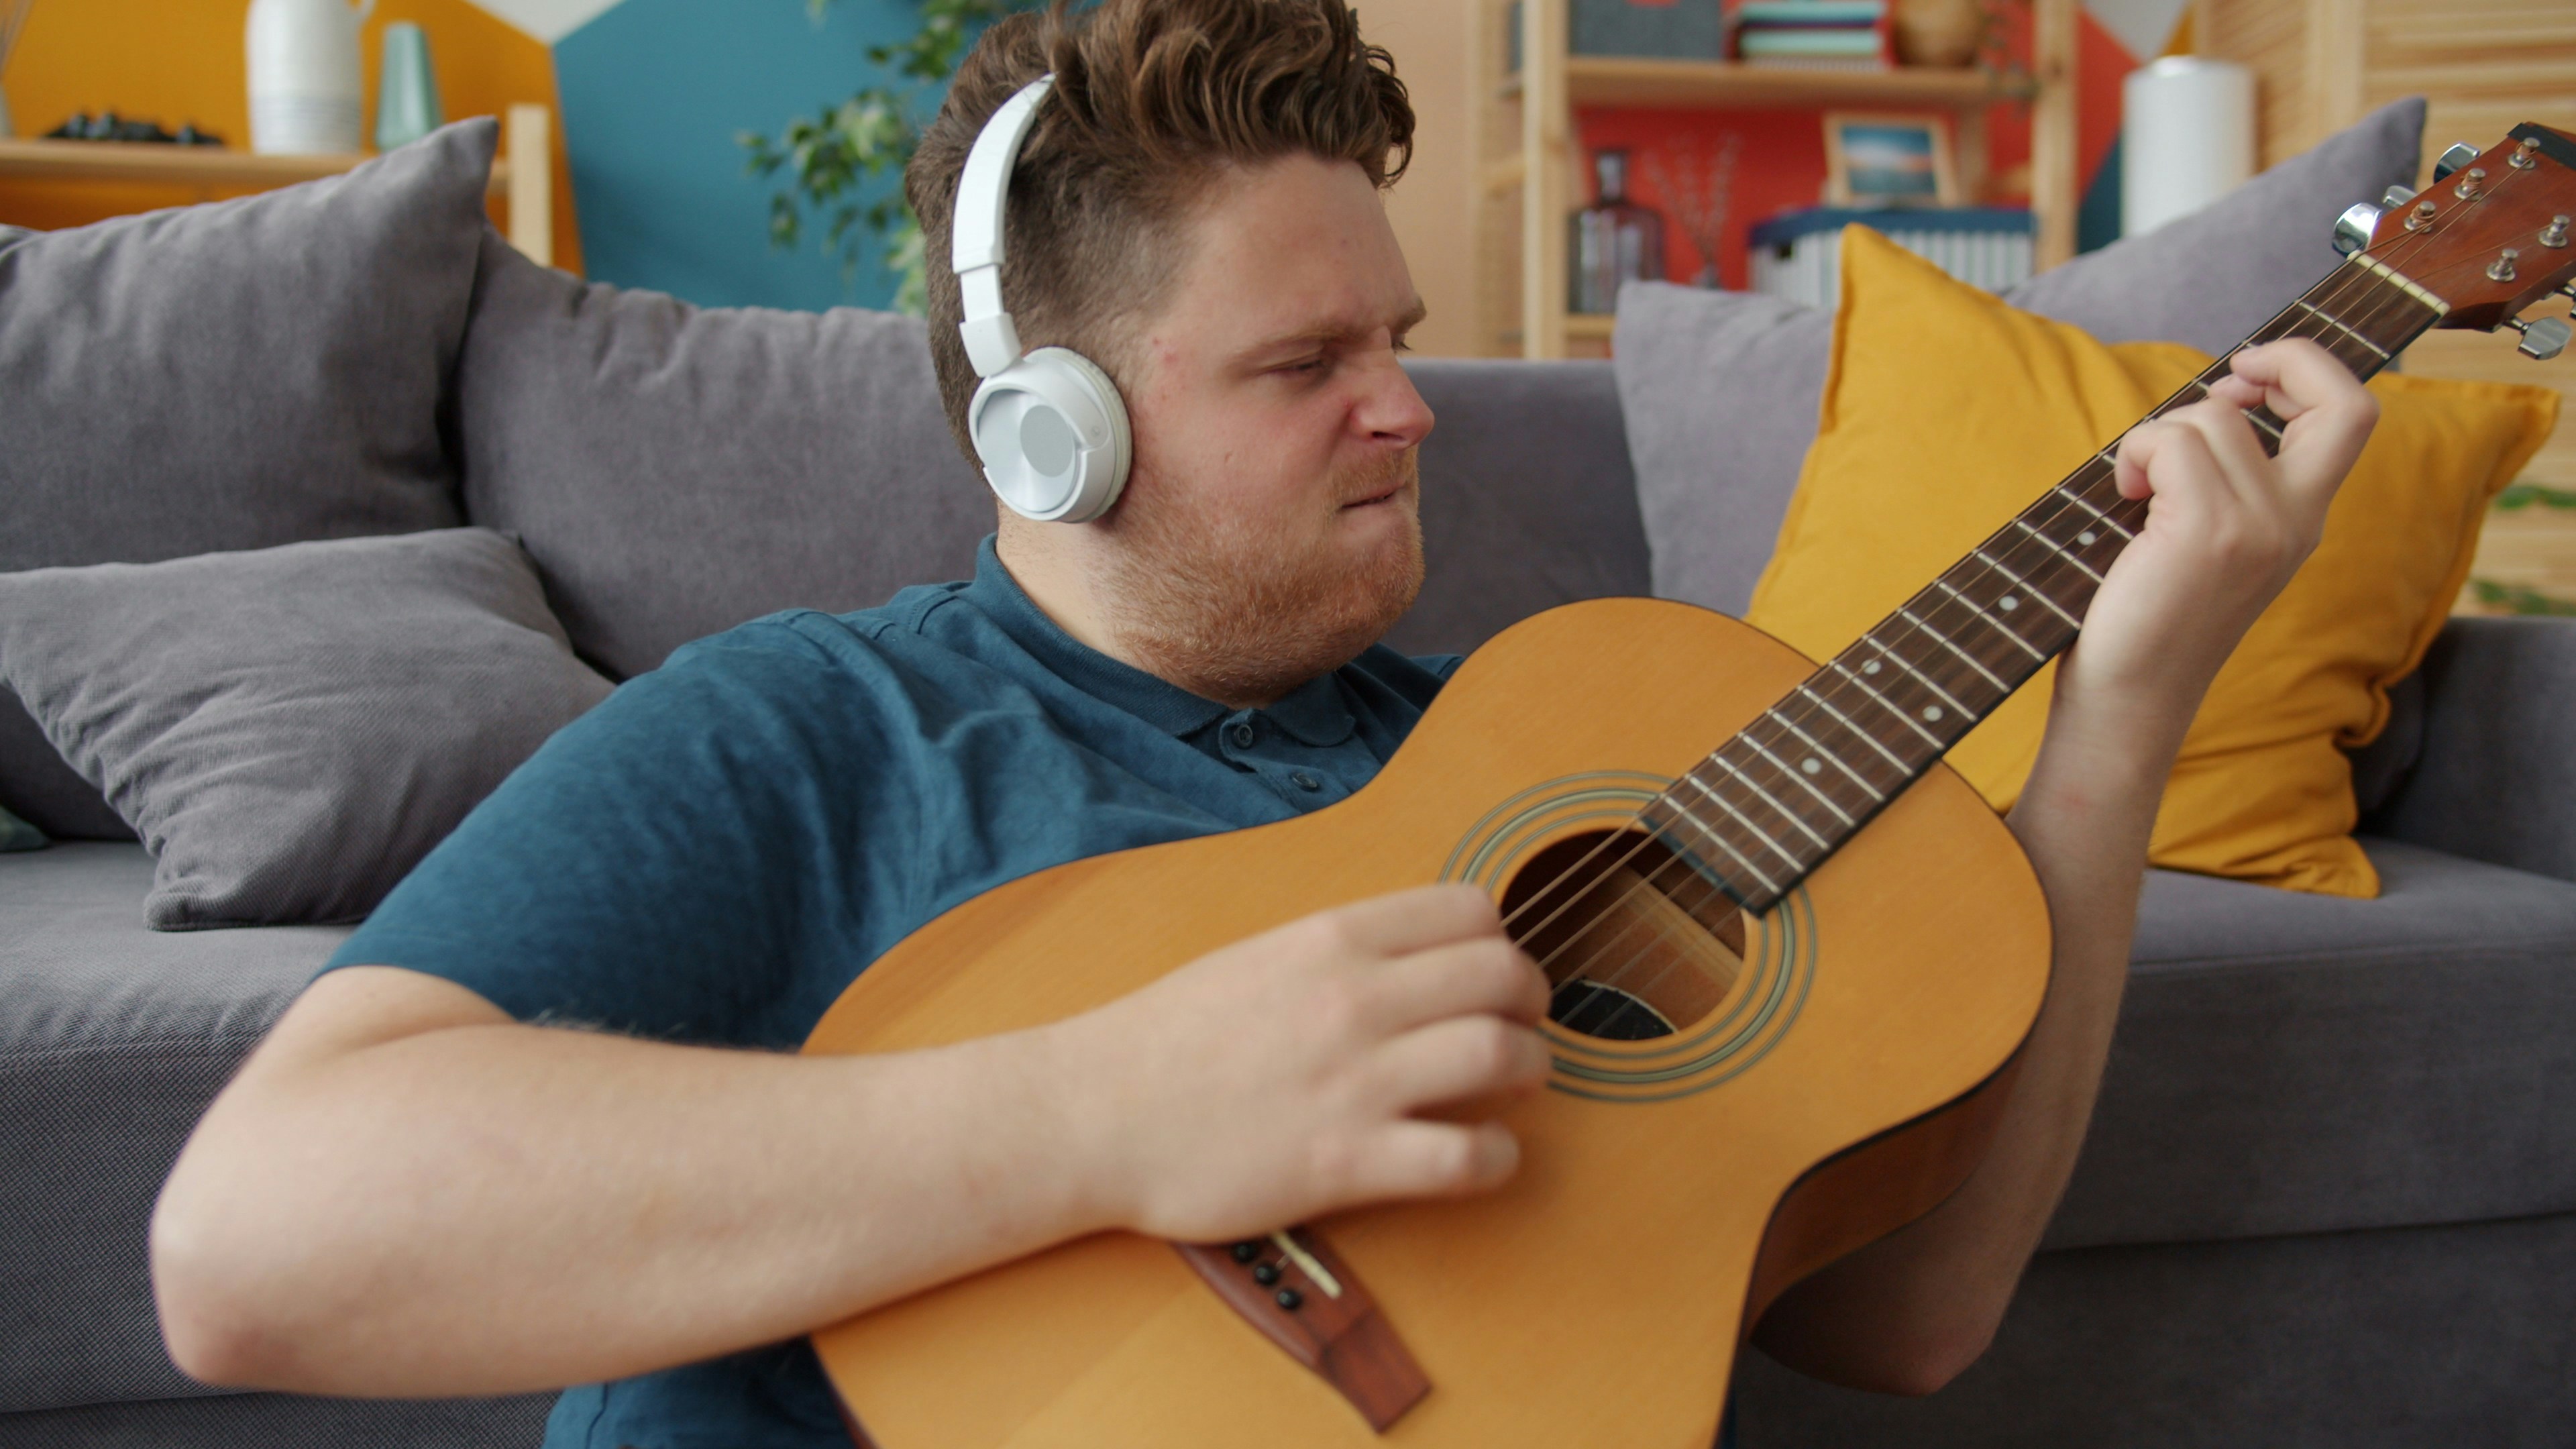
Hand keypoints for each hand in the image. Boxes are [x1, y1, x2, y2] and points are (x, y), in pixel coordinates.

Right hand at [1053, 884, 1551, 1242]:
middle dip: (1533, 1002)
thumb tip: (1416, 956)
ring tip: (1514, 1087)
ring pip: (1504, 1056)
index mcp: (1330, 939)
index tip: (1492, 972)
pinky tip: (1482, 1156)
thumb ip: (1340, 953)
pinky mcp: (1347, 1161)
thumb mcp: (1258, 957)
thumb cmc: (1167, 1039)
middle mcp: (1354, 999)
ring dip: (1531, 1071)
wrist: (1094, 1114)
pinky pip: (1468, 1157)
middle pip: (1504, 975)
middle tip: (1521, 1027)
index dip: (1500, 940)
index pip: (1469, 910)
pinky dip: (1498, 1158)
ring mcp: (1355, 1080)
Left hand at [2069, 338, 2379, 720]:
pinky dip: (2137, 454)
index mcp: (2302, 520)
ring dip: (2159, 434)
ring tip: (2138, 487)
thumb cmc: (2146, 614)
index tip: (2246, 373)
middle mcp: (2297, 522)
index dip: (2310, 368)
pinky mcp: (2209, 533)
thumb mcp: (2207, 537)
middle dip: (2283, 359)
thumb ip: (2225, 476)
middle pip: (2340, 401)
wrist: (2129, 696)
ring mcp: (2260, 527)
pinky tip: (2126, 495)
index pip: (2354, 415)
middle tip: (2220, 382)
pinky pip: (2171, 442)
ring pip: (2214, 416)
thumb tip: (2215, 396)